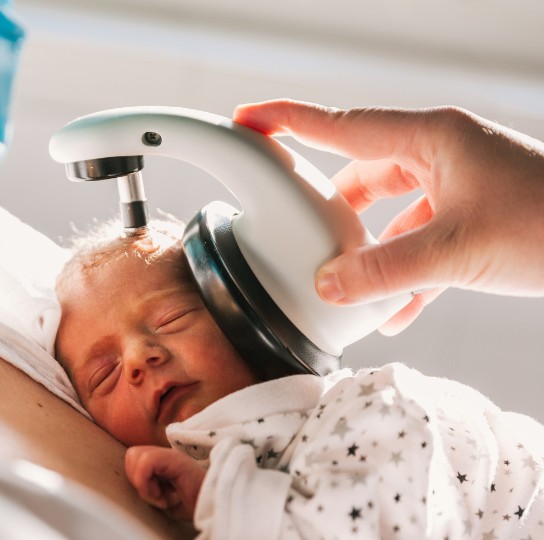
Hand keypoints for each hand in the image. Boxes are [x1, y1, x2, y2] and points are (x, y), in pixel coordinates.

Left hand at [125, 445, 205, 521]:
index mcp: (161, 461)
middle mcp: (165, 454)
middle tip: (156, 495)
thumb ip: (148, 489)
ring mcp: (170, 455)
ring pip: (135, 455)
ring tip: (162, 496)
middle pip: (131, 454)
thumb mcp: (164, 499)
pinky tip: (164, 497)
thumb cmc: (194, 505)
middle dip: (136, 479)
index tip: (155, 496)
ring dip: (143, 483)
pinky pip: (146, 462)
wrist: (215, 507)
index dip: (136, 480)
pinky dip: (147, 483)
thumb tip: (136, 488)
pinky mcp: (175, 459)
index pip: (132, 458)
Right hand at [234, 100, 543, 333]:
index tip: (246, 119)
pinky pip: (423, 238)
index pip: (341, 125)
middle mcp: (443, 152)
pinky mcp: (478, 214)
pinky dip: (404, 271)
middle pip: (363, 171)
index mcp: (432, 138)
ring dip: (370, 248)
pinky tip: (393, 312)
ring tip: (343, 282)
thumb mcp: (456, 252)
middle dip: (331, 208)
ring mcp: (462, 183)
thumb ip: (385, 271)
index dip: (287, 121)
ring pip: (393, 209)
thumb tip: (328, 286)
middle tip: (298, 229)